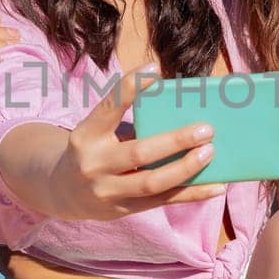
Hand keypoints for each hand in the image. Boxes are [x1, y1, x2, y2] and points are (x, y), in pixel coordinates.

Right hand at [49, 69, 225, 219]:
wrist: (63, 191)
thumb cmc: (93, 150)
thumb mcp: (96, 132)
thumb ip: (127, 122)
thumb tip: (181, 111)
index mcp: (86, 135)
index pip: (108, 107)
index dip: (130, 87)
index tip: (154, 69)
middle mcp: (93, 164)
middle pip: (139, 152)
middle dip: (176, 141)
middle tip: (206, 129)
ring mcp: (107, 191)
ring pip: (152, 182)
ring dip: (186, 168)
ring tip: (210, 152)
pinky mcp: (122, 210)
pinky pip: (162, 202)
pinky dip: (191, 193)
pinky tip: (215, 186)